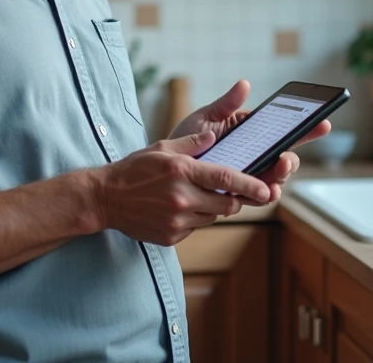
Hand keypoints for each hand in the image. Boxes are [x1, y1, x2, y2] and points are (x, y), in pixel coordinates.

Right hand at [94, 131, 271, 245]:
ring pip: (212, 217)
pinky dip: (195, 219)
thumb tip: (214, 137)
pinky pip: (195, 228)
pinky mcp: (171, 236)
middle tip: (232, 192)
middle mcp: (182, 197)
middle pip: (227, 204)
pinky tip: (177, 209)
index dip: (250, 185)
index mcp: (182, 171)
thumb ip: (192, 144)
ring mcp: (176, 220)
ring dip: (212, 208)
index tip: (267, 190)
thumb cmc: (134, 169)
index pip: (226, 179)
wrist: (105, 198)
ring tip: (195, 196)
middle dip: (235, 199)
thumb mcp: (162, 148)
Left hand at [169, 80, 331, 203]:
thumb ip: (225, 104)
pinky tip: (266, 192)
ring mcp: (247, 176)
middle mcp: (254, 156)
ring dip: (280, 178)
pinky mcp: (237, 194)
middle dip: (291, 159)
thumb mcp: (204, 117)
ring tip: (276, 175)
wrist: (162, 170)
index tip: (323, 122)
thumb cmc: (184, 140)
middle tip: (286, 157)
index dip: (306, 128)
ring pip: (274, 180)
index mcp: (251, 134)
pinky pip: (256, 197)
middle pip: (284, 159)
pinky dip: (264, 195)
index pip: (282, 131)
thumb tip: (244, 84)